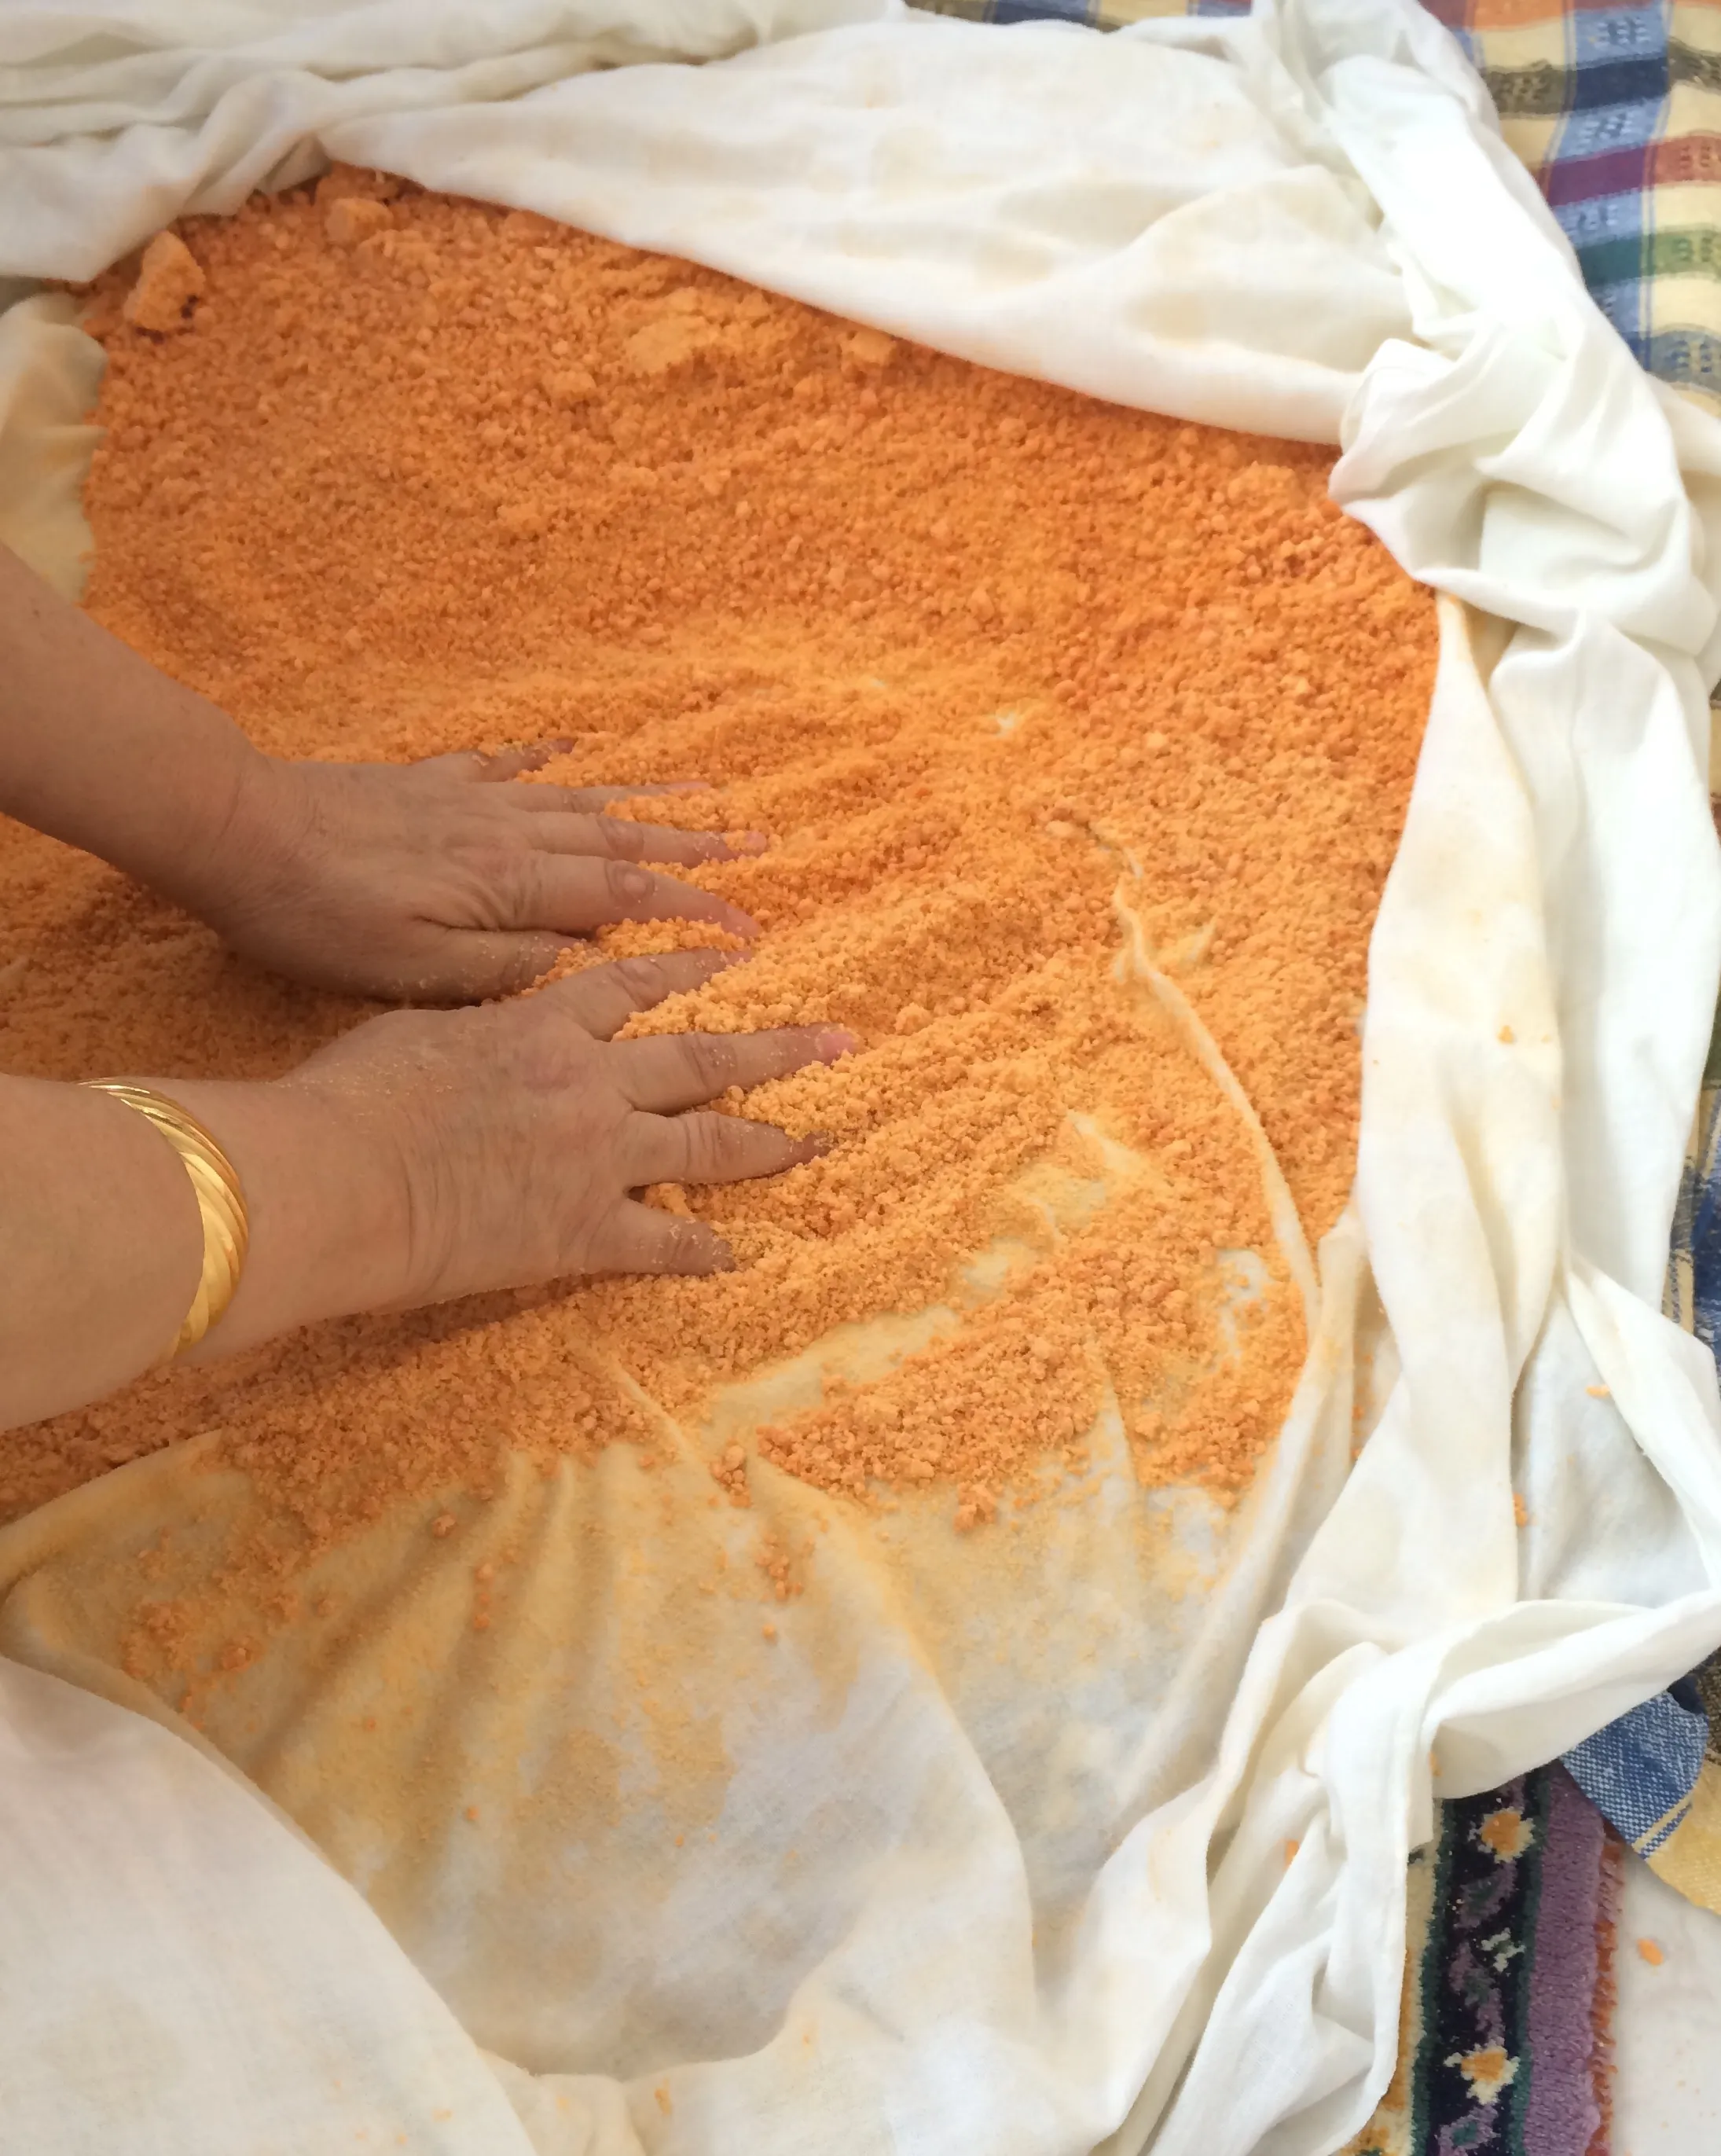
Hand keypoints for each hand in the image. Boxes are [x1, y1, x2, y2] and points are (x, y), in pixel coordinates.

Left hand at [179, 741, 762, 1000]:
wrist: (240, 832)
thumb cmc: (322, 918)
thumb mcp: (417, 971)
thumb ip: (510, 967)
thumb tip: (588, 956)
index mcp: (515, 882)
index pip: (629, 897)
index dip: (694, 911)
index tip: (750, 930)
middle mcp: (510, 831)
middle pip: (624, 837)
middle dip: (698, 846)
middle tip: (760, 845)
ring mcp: (472, 800)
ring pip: (583, 798)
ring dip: (649, 801)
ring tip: (705, 797)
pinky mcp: (432, 784)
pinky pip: (513, 767)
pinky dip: (555, 762)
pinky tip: (578, 751)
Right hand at [271, 947, 849, 1313]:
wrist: (337, 1174)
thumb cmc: (349, 1096)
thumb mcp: (413, 1026)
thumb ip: (468, 1020)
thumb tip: (477, 1023)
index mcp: (543, 1024)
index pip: (635, 984)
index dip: (689, 969)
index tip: (736, 955)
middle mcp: (588, 1081)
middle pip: (704, 1055)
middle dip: (778, 1047)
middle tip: (841, 1042)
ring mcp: (596, 1157)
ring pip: (709, 1141)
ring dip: (772, 1140)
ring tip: (820, 1139)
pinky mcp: (584, 1231)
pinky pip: (664, 1241)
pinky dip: (702, 1249)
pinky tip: (734, 1254)